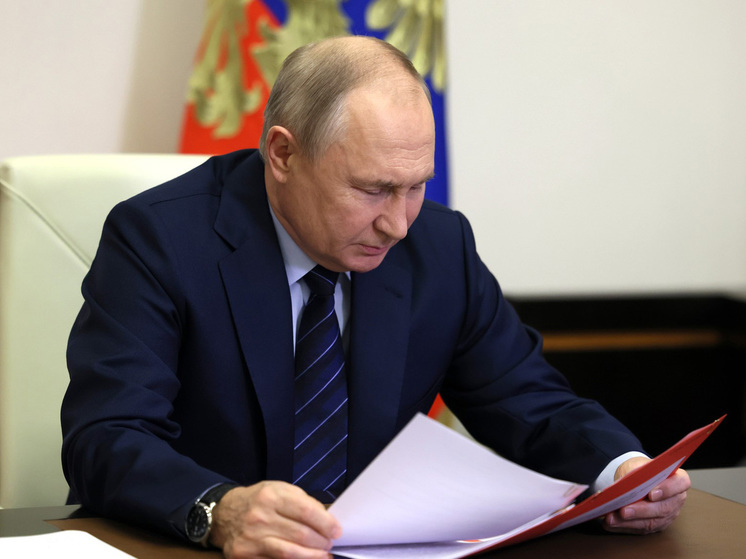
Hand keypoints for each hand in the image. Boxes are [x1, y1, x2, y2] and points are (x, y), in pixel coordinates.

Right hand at [210, 481, 341, 557]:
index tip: (336, 530)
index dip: (326, 524)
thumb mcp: (280, 490)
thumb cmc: (259, 500)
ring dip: (312, 556)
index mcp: (271, 496)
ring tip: (322, 555)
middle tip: (330, 544)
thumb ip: (303, 502)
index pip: (306, 512)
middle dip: (321, 542)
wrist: (226, 514)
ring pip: (290, 553)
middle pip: (301, 534)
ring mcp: (251, 538)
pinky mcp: (245, 556)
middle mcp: (259, 517)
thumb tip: (326, 520)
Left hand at [602, 456, 689, 533]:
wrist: (637, 477)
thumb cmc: (640, 470)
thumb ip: (634, 474)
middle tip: (623, 511)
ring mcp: (668, 514)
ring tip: (611, 518)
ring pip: (651, 522)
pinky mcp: (656, 525)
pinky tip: (611, 523)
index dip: (667, 489)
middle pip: (663, 508)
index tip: (651, 494)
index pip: (680, 483)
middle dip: (641, 511)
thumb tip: (621, 487)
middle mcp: (676, 499)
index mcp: (677, 479)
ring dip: (629, 522)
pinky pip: (641, 528)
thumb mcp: (637, 465)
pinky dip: (624, 526)